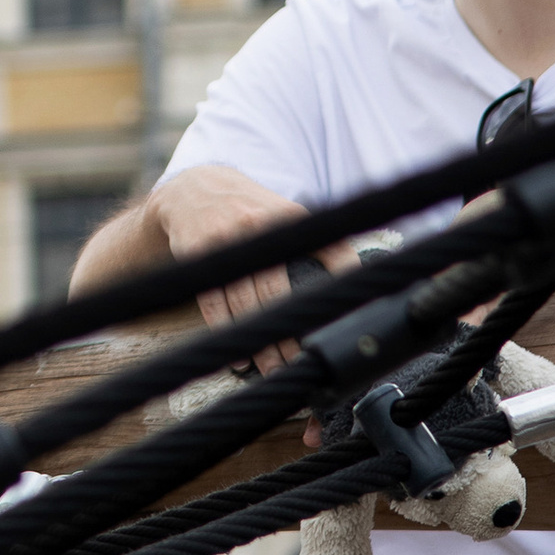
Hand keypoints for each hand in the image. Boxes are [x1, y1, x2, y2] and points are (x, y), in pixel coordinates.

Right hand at [148, 161, 325, 361]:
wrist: (194, 187)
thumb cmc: (252, 209)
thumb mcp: (288, 215)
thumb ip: (322, 243)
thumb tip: (360, 278)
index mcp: (288, 218)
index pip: (325, 253)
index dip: (335, 288)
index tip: (339, 325)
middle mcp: (257, 227)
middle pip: (276, 294)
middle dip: (288, 335)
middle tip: (299, 364)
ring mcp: (226, 241)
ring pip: (244, 303)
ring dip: (258, 342)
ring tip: (272, 367)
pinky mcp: (199, 253)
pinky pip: (212, 301)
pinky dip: (226, 331)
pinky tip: (240, 357)